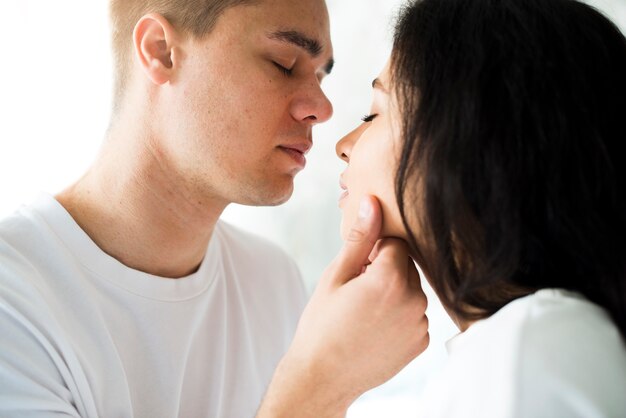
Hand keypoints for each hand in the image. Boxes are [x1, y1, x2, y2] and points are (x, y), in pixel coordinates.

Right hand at [257, 195, 428, 417]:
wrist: (323, 376)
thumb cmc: (323, 325)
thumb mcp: (336, 276)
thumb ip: (361, 238)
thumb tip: (373, 203)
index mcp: (391, 279)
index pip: (395, 242)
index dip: (374, 251)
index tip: (357, 268)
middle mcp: (414, 300)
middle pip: (406, 265)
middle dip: (385, 270)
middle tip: (357, 291)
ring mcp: (420, 324)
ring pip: (411, 289)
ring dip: (394, 292)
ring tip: (365, 311)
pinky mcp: (421, 342)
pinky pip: (415, 314)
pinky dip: (400, 314)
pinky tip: (376, 326)